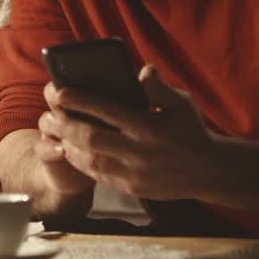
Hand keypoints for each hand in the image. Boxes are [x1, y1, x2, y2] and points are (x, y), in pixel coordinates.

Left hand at [45, 65, 214, 201]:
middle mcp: (140, 152)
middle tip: (50, 113)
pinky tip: (73, 151)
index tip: (60, 92)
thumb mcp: (182, 103)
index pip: (108, 111)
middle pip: (91, 138)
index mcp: (150, 127)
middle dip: (66, 125)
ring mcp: (134, 173)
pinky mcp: (132, 188)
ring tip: (56, 132)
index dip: (80, 101)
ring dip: (69, 146)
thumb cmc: (191, 131)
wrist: (208, 172)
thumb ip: (158, 87)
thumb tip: (142, 69)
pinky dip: (82, 163)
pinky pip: (99, 176)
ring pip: (90, 161)